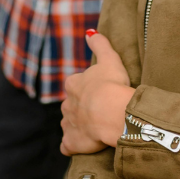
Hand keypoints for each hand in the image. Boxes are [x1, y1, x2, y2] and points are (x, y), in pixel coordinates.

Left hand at [60, 30, 135, 155]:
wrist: (111, 112)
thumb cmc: (112, 84)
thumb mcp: (109, 59)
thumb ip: (100, 44)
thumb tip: (90, 32)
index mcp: (74, 84)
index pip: (75, 85)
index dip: (86, 89)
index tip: (99, 92)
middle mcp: (67, 104)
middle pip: (71, 105)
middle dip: (81, 108)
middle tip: (99, 111)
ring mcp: (68, 124)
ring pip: (69, 124)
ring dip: (77, 126)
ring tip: (94, 129)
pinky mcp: (72, 142)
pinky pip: (67, 146)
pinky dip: (71, 146)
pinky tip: (79, 147)